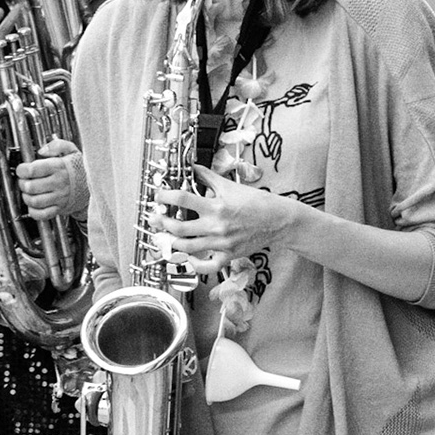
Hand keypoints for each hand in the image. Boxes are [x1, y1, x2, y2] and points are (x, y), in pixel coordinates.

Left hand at [17, 139, 87, 220]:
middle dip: (22, 183)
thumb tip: (41, 151)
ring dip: (26, 197)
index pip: (32, 170)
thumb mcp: (71, 150)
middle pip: (30, 187)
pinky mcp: (60, 208)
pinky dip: (33, 211)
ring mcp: (59, 198)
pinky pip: (42, 214)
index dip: (22, 170)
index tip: (22, 169)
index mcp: (58, 167)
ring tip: (28, 192)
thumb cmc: (79, 168)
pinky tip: (34, 204)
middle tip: (24, 180)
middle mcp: (58, 183)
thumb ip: (56, 145)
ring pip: (34, 201)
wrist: (93, 186)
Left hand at [148, 164, 294, 273]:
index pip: (183, 199)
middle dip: (162, 222)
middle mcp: (216, 226)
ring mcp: (221, 244)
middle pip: (179, 226)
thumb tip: (193, 167)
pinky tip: (187, 258)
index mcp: (216, 206)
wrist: (279, 220)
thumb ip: (209, 177)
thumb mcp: (231, 185)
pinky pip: (207, 266)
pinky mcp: (228, 256)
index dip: (165, 196)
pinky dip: (194, 265)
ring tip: (164, 236)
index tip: (158, 195)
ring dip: (172, 242)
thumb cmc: (257, 202)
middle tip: (155, 217)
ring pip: (187, 247)